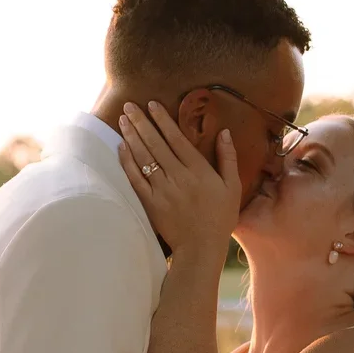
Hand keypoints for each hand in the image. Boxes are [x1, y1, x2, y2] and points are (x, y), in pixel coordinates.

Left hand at [118, 101, 240, 254]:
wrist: (201, 248)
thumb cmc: (220, 218)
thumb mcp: (232, 187)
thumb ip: (228, 158)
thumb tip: (225, 133)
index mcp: (198, 170)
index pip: (176, 138)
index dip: (162, 120)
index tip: (151, 104)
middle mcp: (178, 176)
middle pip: (155, 143)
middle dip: (141, 122)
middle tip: (129, 105)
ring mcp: (162, 189)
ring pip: (143, 158)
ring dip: (132, 137)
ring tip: (123, 120)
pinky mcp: (151, 203)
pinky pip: (136, 179)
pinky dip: (127, 162)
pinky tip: (121, 148)